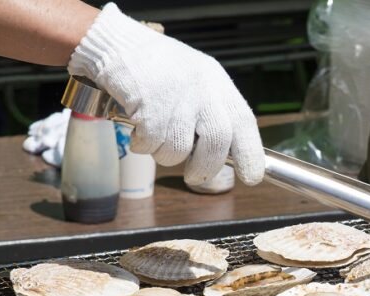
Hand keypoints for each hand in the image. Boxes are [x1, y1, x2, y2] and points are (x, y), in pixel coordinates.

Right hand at [67, 3, 264, 184]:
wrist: (118, 45)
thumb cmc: (159, 70)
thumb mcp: (198, 81)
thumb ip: (214, 112)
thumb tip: (229, 154)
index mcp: (218, 83)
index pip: (244, 123)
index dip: (251, 154)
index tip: (251, 177)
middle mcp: (202, 88)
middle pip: (217, 141)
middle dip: (206, 167)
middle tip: (195, 176)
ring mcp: (176, 95)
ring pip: (179, 149)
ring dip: (166, 156)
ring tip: (156, 141)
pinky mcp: (149, 103)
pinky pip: (151, 144)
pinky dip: (143, 147)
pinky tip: (138, 134)